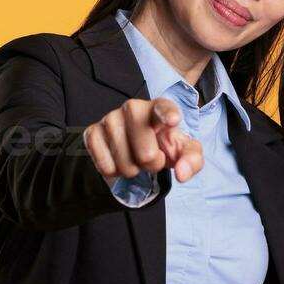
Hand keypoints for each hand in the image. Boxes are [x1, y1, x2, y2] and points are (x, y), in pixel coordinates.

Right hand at [83, 97, 203, 183]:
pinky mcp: (92, 132)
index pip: (163, 108)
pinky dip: (114, 171)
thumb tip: (182, 174)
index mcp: (158, 108)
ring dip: (132, 169)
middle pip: (146, 152)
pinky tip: (118, 159)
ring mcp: (110, 118)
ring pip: (124, 162)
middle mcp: (133, 108)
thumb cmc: (163, 145)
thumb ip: (191, 161)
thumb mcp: (184, 152)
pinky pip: (104, 166)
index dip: (167, 114)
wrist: (135, 147)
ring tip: (134, 157)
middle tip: (153, 159)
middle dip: (152, 164)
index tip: (174, 121)